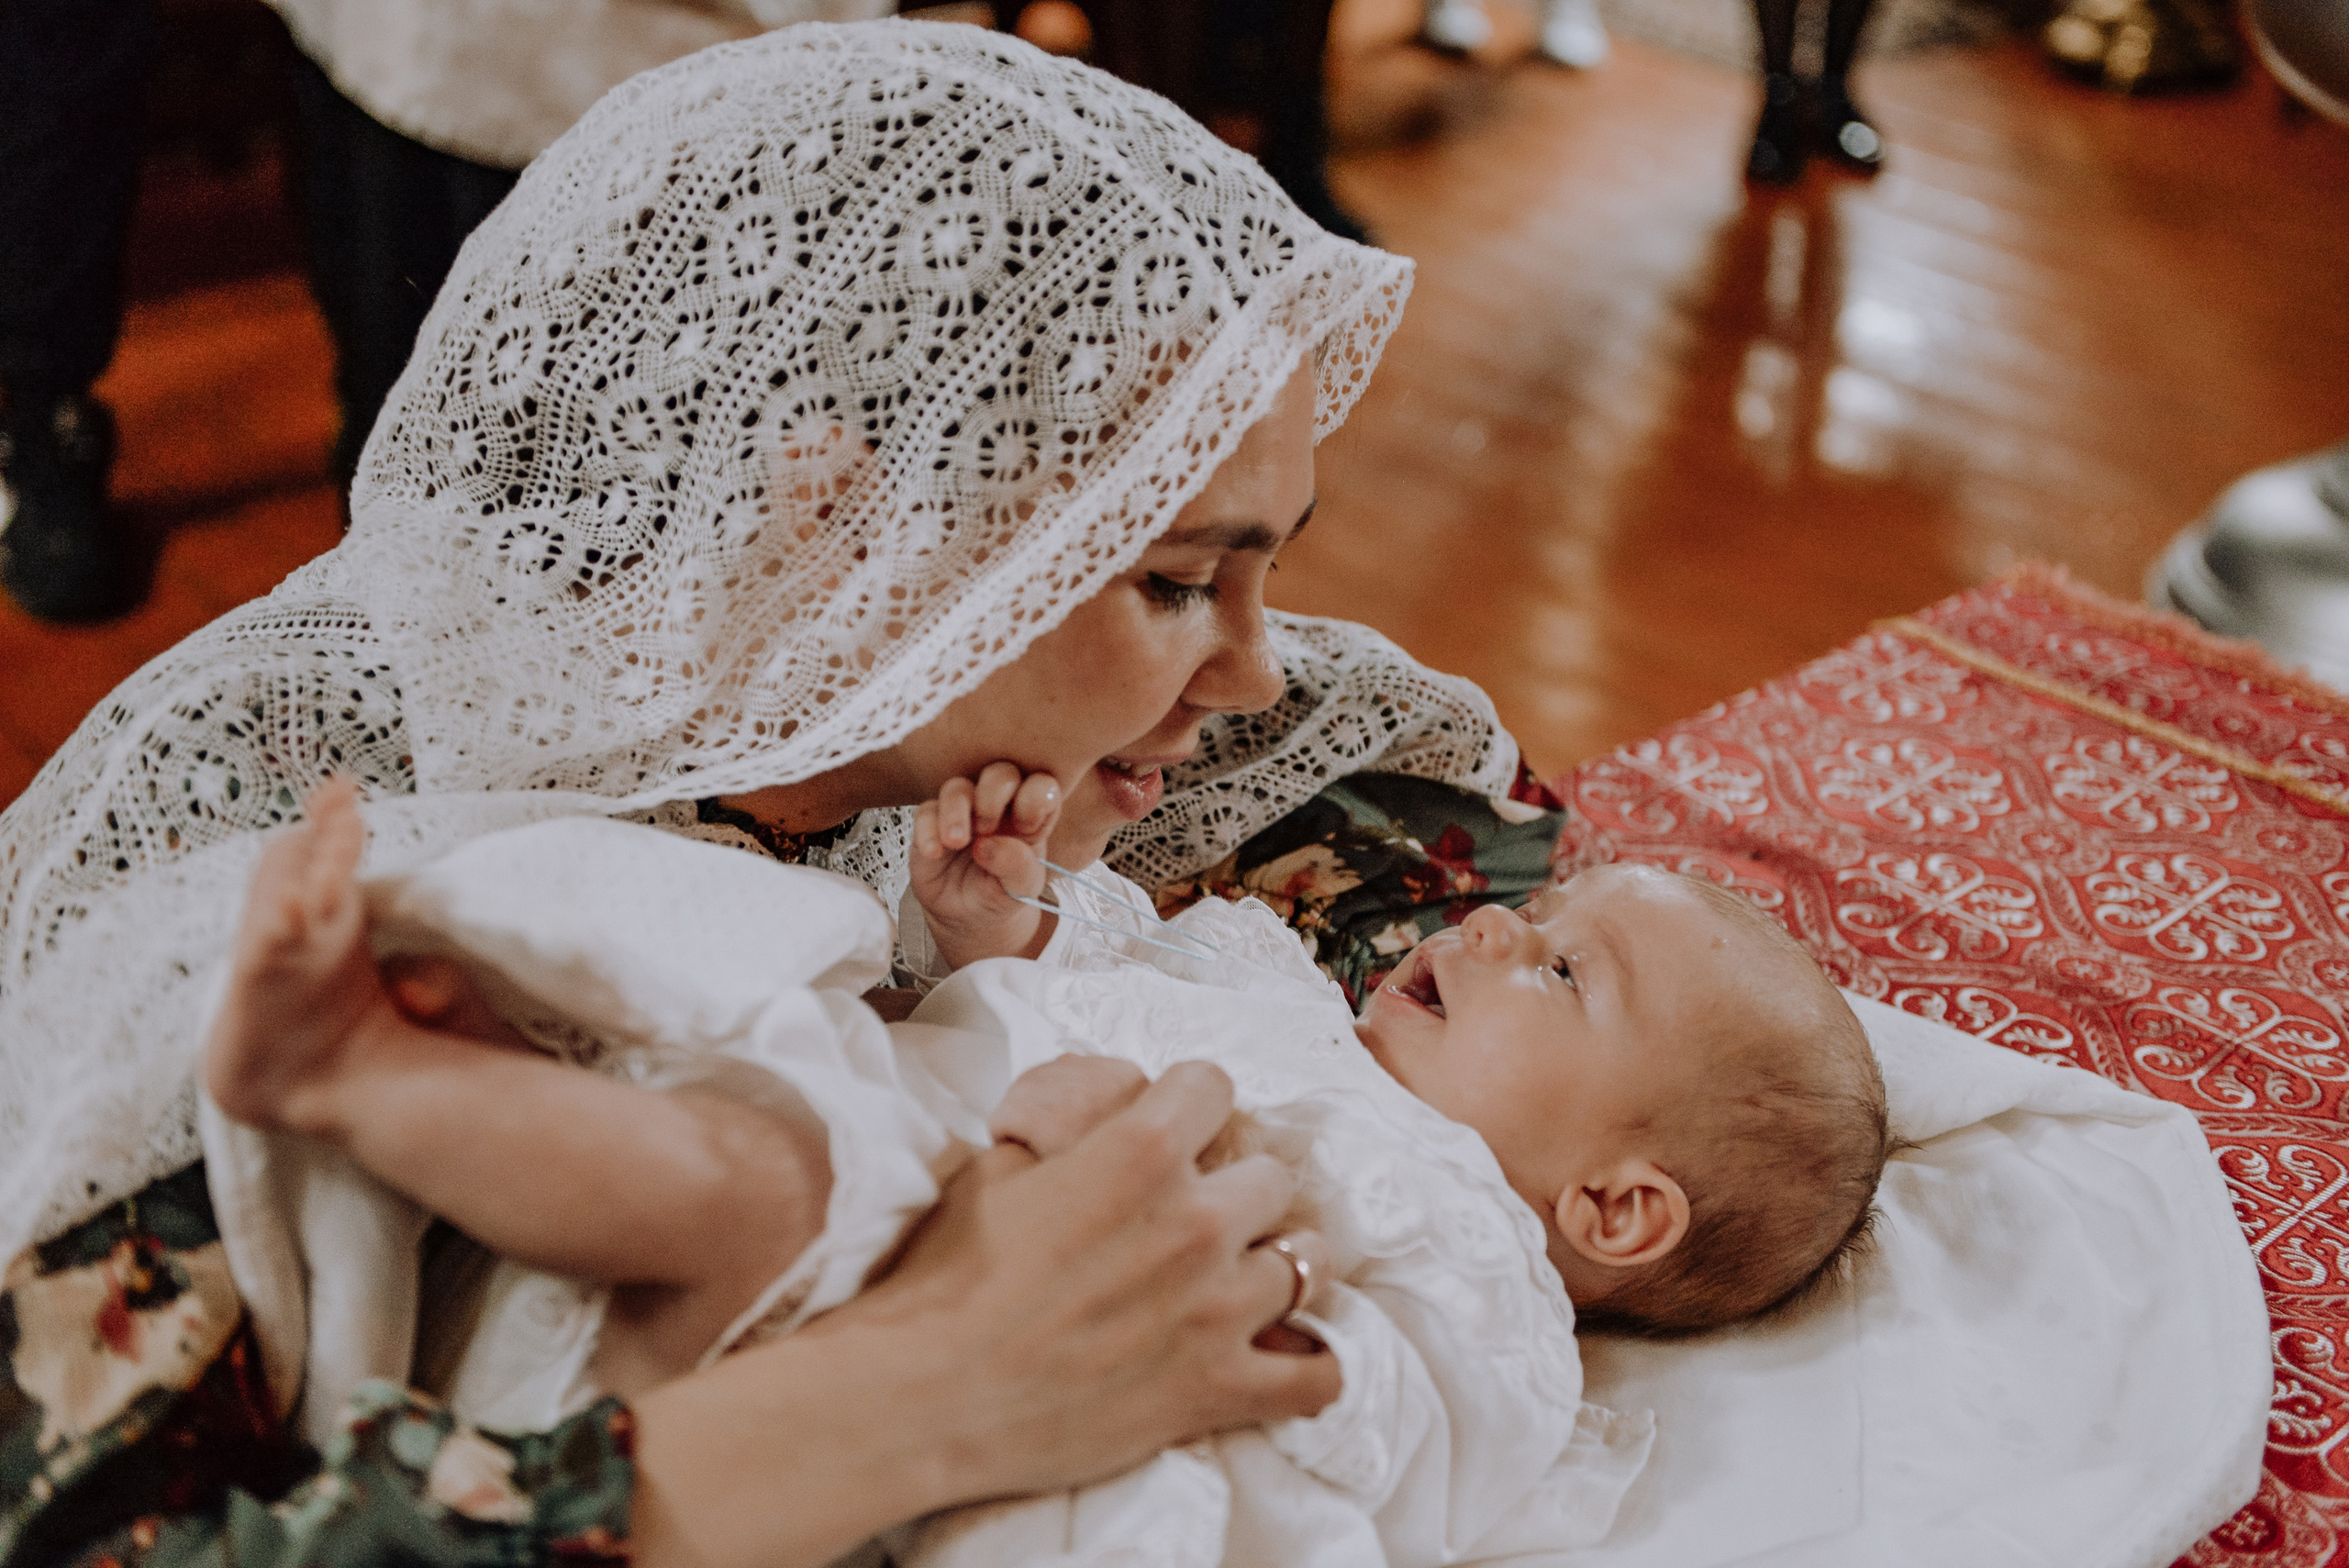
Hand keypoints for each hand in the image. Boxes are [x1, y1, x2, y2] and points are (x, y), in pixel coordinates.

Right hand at [827, 1061, 1338, 1493]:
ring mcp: (1217, 1309)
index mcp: (1140, 1151)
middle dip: (1237, 1187)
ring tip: (1243, 1277)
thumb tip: (1109, 1103)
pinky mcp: (1218, 1389)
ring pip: (1310, 1260)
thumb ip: (1075, 1127)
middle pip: (1272, 1174)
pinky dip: (1310, 1365)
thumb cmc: (944, 1278)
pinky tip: (1285, 1354)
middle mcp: (1197, 1220)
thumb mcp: (999, 1165)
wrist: (921, 1396)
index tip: (1176, 1129)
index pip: (1214, 1086)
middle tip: (1202, 1213)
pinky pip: (1317, 1375)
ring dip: (1279, 1263)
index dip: (1189, 1105)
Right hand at [911, 762, 1062, 970]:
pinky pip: (925, 811)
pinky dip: (927, 829)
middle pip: (1000, 773)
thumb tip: (988, 845)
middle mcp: (997, 806)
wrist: (966, 919)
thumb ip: (1018, 867)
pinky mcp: (932, 823)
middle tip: (987, 828)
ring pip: (957, 787)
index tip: (1026, 826)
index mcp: (1029, 815)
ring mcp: (962, 812)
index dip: (1036, 797)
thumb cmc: (1001, 894)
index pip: (1042, 785)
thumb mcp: (1021, 889)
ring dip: (956, 811)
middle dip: (994, 794)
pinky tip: (934, 852)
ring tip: (956, 842)